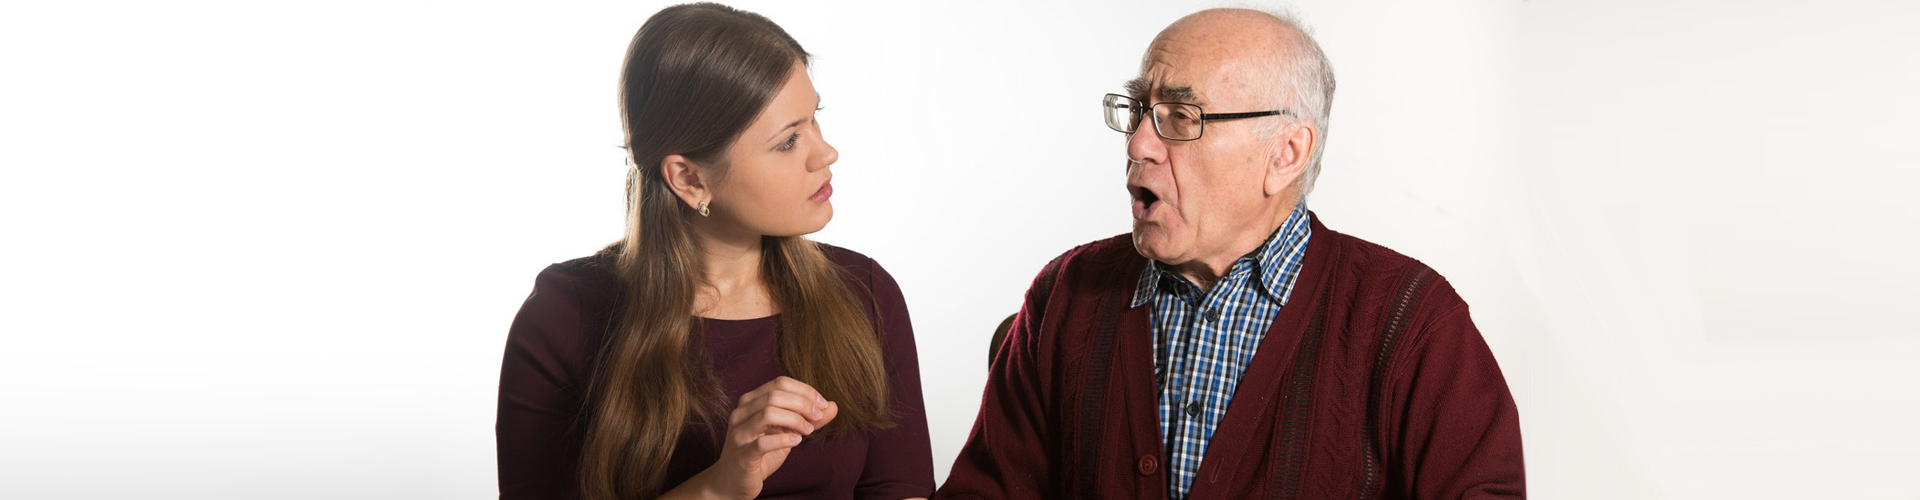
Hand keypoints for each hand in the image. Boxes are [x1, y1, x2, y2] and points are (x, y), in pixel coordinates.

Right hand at [688, 376, 837, 499]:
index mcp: (751, 401)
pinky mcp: (742, 454)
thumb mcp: (786, 432)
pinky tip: (796, 441)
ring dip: (795, 419)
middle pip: (775, 394)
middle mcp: (741, 412)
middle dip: (803, 403)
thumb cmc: (760, 453)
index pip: (780, 383)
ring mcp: (739, 433)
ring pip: (768, 413)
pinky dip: (784, 439)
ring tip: (808, 431)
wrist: (733, 481)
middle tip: (818, 416)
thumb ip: (808, 418)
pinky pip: (762, 443)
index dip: (805, 391)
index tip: (822, 405)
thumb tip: (833, 406)